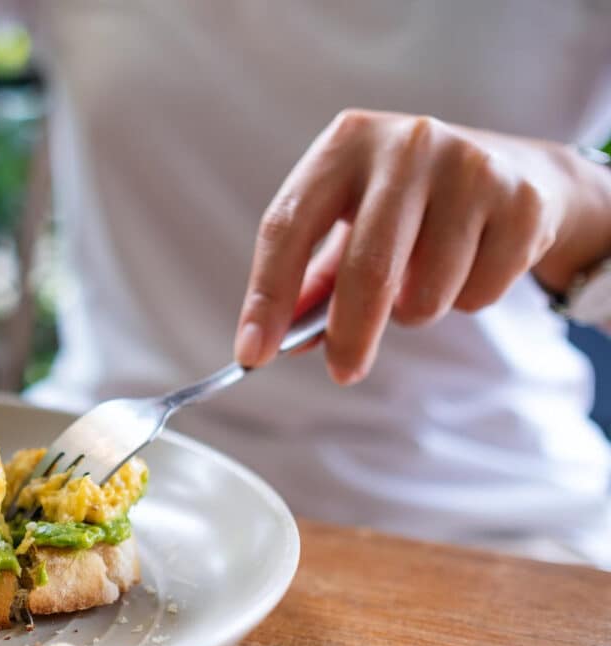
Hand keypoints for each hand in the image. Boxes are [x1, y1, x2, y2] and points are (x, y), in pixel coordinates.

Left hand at [234, 109, 610, 383]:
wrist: (517, 171)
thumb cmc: (408, 206)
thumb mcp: (349, 221)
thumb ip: (310, 281)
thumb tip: (276, 342)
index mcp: (345, 143)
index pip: (287, 226)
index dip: (267, 296)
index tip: (253, 353)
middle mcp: (406, 144)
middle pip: (366, 267)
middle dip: (349, 335)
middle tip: (342, 372)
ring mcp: (470, 167)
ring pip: (425, 293)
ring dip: (415, 312)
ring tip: (421, 281)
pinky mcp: (522, 201)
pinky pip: (478, 294)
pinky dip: (466, 301)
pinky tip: (471, 264)